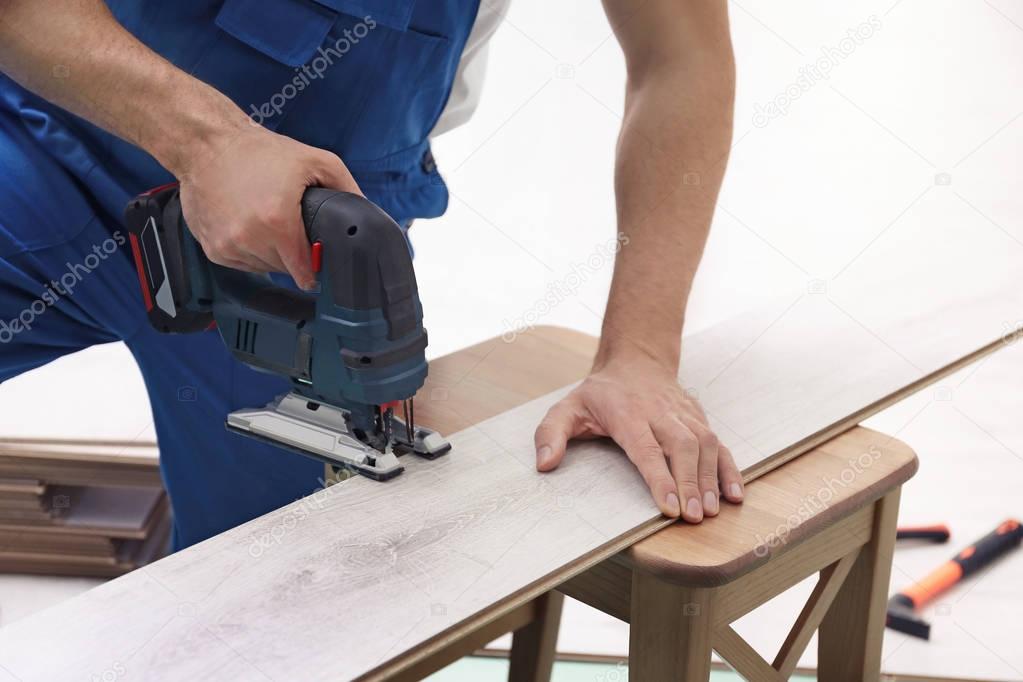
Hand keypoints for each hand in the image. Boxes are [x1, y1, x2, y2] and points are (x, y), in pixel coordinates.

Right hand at [177, 125, 360, 289]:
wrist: (205, 144)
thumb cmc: (257, 151)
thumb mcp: (315, 161)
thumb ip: (346, 188)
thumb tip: (365, 213)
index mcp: (277, 222)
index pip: (304, 272)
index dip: (315, 267)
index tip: (318, 259)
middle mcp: (249, 239)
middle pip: (285, 269)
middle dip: (293, 253)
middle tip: (290, 225)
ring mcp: (228, 246)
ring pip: (263, 267)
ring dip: (270, 253)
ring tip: (267, 220)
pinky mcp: (212, 249)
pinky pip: (242, 263)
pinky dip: (249, 250)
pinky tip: (249, 224)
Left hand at [533, 351, 743, 521]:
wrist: (635, 361)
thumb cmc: (599, 394)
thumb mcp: (566, 407)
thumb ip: (550, 434)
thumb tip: (544, 463)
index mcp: (627, 413)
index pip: (646, 448)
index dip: (659, 477)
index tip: (668, 506)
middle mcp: (660, 413)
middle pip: (681, 446)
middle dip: (689, 482)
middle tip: (694, 517)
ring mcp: (683, 415)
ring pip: (704, 444)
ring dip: (710, 478)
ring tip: (711, 512)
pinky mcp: (699, 420)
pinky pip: (719, 444)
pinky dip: (729, 469)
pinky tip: (734, 495)